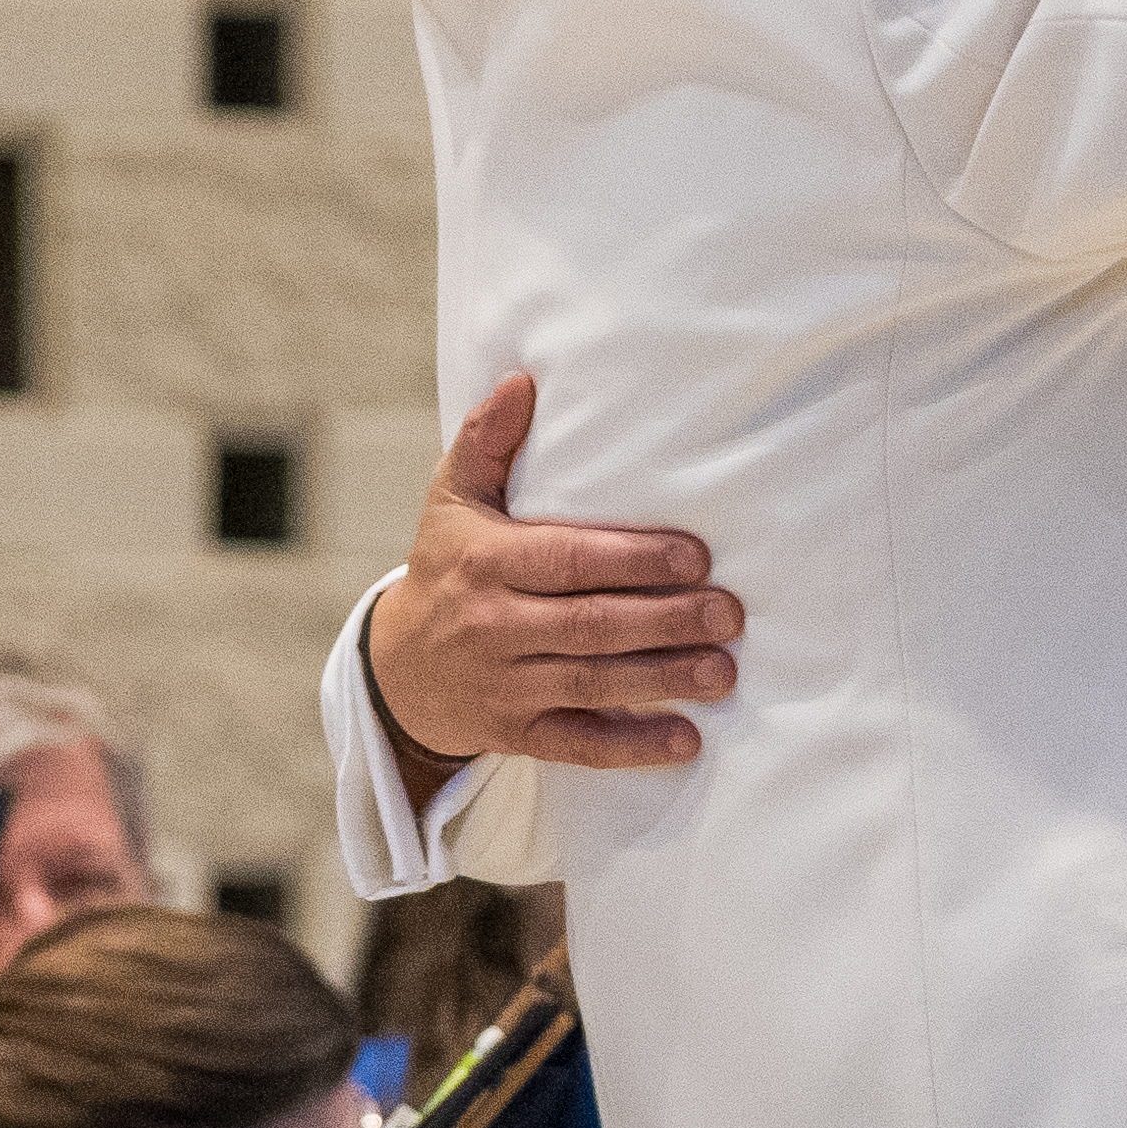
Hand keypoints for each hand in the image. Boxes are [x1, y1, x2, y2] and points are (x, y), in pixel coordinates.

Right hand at [363, 373, 742, 790]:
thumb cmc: (445, 569)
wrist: (397, 670)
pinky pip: (579, 744)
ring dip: (664, 679)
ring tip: (724, 671)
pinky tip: (686, 740)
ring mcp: (504, 686)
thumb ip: (486, 441)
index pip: (568, 560)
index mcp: (486, 563)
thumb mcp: (451, 501)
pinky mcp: (516, 734)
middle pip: (591, 624)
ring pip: (593, 684)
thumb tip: (522, 380)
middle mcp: (493, 627)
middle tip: (729, 614)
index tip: (696, 556)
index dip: (634, 559)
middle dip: (666, 620)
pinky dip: (632, 747)